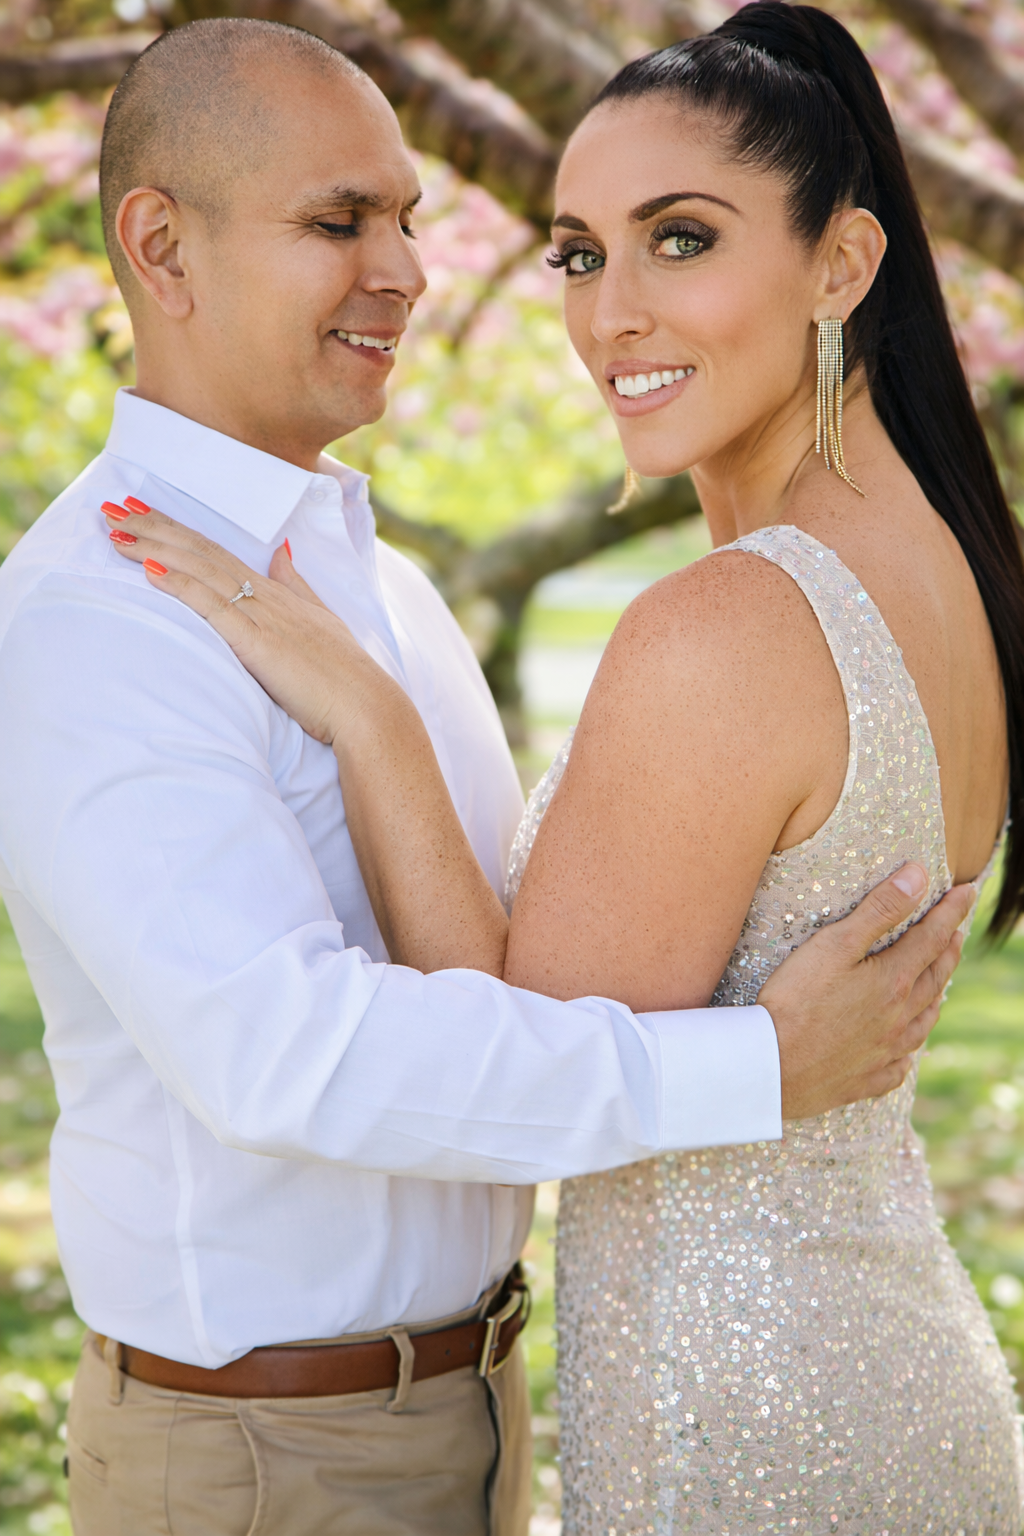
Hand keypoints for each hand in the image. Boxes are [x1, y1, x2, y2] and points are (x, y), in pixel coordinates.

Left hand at [101, 501, 404, 745]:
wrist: (366, 706)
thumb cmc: (345, 674)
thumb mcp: (322, 619)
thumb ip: (297, 584)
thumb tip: (282, 551)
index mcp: (277, 591)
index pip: (217, 551)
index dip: (177, 529)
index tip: (142, 509)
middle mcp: (266, 594)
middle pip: (201, 551)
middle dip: (154, 525)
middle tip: (112, 506)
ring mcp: (261, 615)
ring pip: (200, 569)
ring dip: (154, 546)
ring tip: (115, 529)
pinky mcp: (257, 641)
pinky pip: (212, 605)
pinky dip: (180, 584)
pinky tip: (149, 569)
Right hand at [758, 863, 973, 1118]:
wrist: (770, 1066)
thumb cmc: (795, 1000)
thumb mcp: (835, 944)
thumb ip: (879, 909)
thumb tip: (918, 876)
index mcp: (893, 982)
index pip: (931, 937)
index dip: (950, 911)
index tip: (966, 891)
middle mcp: (898, 1018)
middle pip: (934, 979)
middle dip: (948, 951)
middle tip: (956, 934)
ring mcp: (884, 1052)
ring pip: (923, 1023)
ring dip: (935, 998)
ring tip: (939, 985)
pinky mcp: (864, 1079)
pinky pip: (899, 1066)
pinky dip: (908, 1052)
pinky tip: (905, 1051)